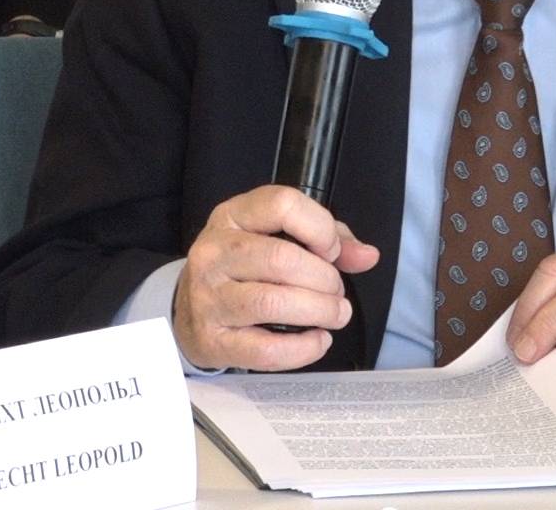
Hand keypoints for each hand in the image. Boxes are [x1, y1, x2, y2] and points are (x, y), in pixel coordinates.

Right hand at [173, 184, 379, 371]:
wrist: (189, 312)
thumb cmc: (243, 269)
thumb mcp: (277, 236)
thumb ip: (328, 238)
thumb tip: (366, 255)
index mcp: (232, 216)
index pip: (282, 205)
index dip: (320, 228)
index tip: (331, 251)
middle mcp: (214, 253)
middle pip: (282, 259)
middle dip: (324, 279)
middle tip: (336, 291)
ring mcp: (208, 297)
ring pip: (274, 302)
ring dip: (319, 311)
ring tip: (334, 314)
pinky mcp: (213, 340)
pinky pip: (266, 349)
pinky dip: (303, 348)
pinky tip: (318, 340)